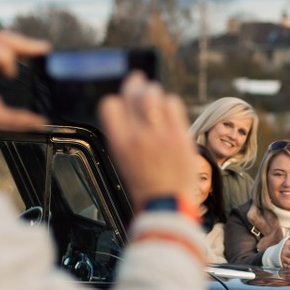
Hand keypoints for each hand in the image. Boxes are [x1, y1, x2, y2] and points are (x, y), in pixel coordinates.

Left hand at [0, 30, 48, 136]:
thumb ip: (17, 121)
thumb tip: (39, 122)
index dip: (7, 60)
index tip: (12, 77)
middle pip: (2, 38)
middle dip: (24, 43)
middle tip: (44, 49)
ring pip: (0, 38)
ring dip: (20, 42)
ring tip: (37, 50)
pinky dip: (12, 46)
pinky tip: (22, 55)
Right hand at [98, 73, 197, 208]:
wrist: (167, 204)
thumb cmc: (145, 183)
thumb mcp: (123, 158)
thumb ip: (124, 132)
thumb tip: (129, 105)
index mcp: (118, 143)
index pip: (110, 104)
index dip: (117, 99)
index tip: (124, 99)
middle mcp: (137, 135)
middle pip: (134, 93)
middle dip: (137, 85)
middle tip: (141, 85)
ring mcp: (160, 134)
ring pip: (154, 94)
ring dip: (155, 93)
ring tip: (156, 100)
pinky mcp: (179, 134)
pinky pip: (173, 103)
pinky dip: (170, 103)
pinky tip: (170, 111)